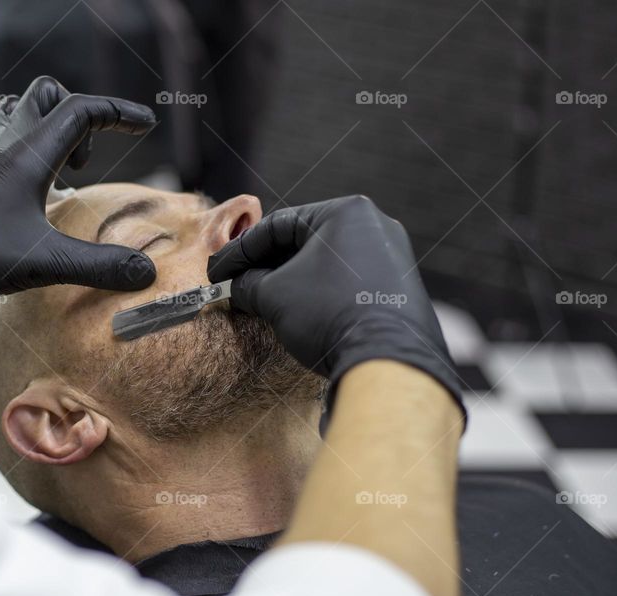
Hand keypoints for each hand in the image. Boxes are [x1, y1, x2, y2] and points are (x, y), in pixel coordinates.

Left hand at [0, 76, 157, 318]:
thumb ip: (97, 266)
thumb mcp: (42, 262)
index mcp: (29, 152)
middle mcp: (6, 144)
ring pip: (21, 114)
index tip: (146, 125)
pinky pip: (3, 141)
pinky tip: (31, 191)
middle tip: (89, 159)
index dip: (119, 112)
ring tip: (66, 173)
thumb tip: (145, 272)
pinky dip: (27, 150)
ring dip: (51, 129)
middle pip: (48, 95)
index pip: (82, 109)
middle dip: (81, 114)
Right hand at [207, 196, 463, 416]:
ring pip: (326, 263)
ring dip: (291, 280)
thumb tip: (236, 286)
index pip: (277, 226)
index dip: (240, 252)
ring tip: (262, 302)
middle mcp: (374, 225)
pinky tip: (297, 311)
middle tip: (236, 285)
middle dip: (266, 266)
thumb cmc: (329, 315)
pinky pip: (347, 281)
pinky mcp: (398, 287)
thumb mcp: (274, 296)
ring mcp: (391, 257)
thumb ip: (248, 284)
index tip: (218, 272)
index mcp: (346, 211)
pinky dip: (318, 292)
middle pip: (304, 241)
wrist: (384, 363)